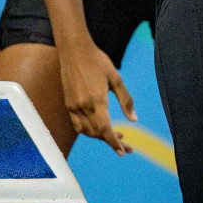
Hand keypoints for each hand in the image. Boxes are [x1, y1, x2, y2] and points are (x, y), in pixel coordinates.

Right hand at [58, 39, 136, 155]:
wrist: (74, 50)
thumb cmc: (98, 61)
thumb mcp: (116, 78)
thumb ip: (125, 100)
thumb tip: (134, 119)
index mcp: (97, 100)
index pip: (105, 128)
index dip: (113, 142)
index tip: (122, 152)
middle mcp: (83, 106)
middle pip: (96, 133)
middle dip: (110, 141)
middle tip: (125, 144)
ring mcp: (73, 106)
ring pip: (86, 131)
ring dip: (100, 137)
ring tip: (115, 135)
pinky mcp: (68, 104)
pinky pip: (77, 125)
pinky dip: (88, 131)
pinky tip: (98, 127)